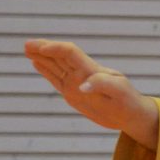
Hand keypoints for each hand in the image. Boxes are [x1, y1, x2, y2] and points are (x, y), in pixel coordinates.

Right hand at [25, 40, 159, 145]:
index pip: (70, 53)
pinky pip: (56, 78)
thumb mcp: (120, 93)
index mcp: (92, 70)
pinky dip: (46, 70)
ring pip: (55, 65)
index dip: (56, 49)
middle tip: (27, 44)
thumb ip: (103, 85)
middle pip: (60, 56)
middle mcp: (82, 73)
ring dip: (41, 56)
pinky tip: (36, 63)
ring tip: (27, 48)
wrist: (132, 115)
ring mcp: (76, 82)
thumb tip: (81, 86)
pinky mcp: (73, 93)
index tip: (41, 49)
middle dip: (44, 49)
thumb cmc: (129, 103)